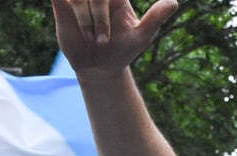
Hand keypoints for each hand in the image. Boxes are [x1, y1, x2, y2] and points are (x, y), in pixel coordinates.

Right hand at [53, 0, 178, 72]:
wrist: (98, 67)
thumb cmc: (123, 51)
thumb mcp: (141, 36)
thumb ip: (155, 18)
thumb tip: (174, 2)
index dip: (105, 7)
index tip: (110, 25)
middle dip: (99, 15)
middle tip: (102, 40)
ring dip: (85, 18)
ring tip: (91, 40)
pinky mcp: (61, 4)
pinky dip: (70, 5)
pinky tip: (69, 8)